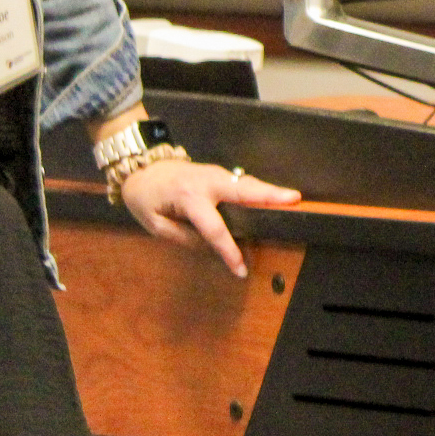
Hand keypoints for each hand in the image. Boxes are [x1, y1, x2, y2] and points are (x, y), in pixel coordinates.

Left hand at [117, 158, 300, 276]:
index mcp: (188, 198)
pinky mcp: (218, 173)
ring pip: (245, 183)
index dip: (229, 251)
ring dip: (268, 191)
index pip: (214, 229)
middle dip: (268, 194)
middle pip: (242, 190)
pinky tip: (274, 197)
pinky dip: (258, 189)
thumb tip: (211, 246)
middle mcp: (206, 182)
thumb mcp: (155, 224)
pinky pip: (241, 183)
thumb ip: (183, 237)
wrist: (140, 166)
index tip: (241, 269)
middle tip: (294, 198)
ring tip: (292, 197)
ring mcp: (215, 173)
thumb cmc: (145, 198)